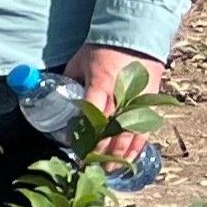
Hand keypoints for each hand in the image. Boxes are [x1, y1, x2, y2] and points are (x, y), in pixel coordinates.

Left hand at [65, 44, 162, 159]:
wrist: (136, 36)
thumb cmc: (102, 49)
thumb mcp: (79, 63)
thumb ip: (70, 82)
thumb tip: (57, 101)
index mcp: (102, 83)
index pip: (92, 113)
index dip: (83, 132)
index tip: (73, 145)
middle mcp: (122, 95)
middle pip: (111, 129)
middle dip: (99, 150)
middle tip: (86, 165)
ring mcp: (139, 101)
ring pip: (130, 134)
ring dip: (118, 155)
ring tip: (106, 170)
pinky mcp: (150, 104)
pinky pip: (145, 130)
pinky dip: (135, 148)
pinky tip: (127, 160)